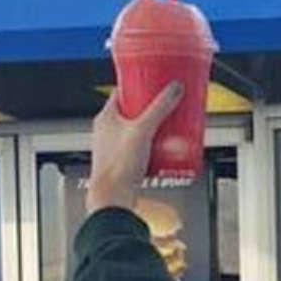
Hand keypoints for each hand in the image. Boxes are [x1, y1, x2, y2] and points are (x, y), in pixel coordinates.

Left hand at [87, 82, 182, 213]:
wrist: (112, 199)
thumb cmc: (117, 167)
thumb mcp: (143, 130)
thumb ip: (160, 107)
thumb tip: (174, 88)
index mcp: (106, 118)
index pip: (121, 91)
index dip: (138, 83)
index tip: (153, 80)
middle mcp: (107, 131)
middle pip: (132, 110)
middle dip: (151, 106)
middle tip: (167, 102)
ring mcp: (114, 146)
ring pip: (136, 128)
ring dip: (153, 124)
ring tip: (170, 122)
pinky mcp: (123, 161)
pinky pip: (139, 145)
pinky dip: (152, 142)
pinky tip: (165, 145)